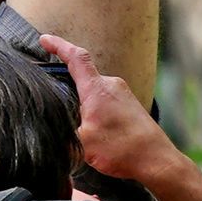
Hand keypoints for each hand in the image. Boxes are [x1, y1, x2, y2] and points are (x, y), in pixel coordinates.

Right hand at [40, 34, 179, 182]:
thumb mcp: (82, 143)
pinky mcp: (129, 105)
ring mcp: (122, 94)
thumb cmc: (123, 149)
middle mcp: (111, 85)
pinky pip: (104, 100)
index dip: (58, 45)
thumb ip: (64, 129)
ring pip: (93, 91)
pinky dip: (94, 110)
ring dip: (81, 104)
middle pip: (82, 75)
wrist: (156, 160)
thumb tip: (52, 126)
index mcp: (97, 89)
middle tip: (54, 102)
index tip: (44, 40)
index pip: (75, 57)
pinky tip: (93, 130)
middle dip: (66, 86)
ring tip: (76, 126)